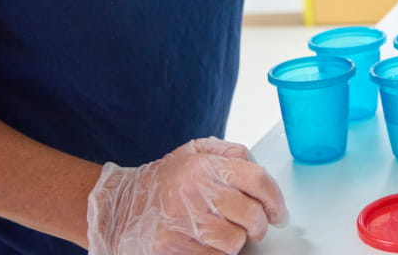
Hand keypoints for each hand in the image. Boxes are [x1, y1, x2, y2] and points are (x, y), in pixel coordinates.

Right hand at [87, 137, 288, 254]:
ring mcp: (182, 222)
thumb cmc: (162, 181)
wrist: (118, 208)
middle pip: (251, 215)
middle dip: (259, 225)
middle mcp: (194, 191)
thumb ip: (229, 152)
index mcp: (203, 165)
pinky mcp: (172, 248)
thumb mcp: (194, 152)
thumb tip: (258, 166)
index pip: (257, 180)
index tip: (279, 212)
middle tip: (255, 225)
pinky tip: (205, 242)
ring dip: (235, 241)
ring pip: (235, 242)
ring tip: (223, 231)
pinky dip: (216, 253)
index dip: (275, 199)